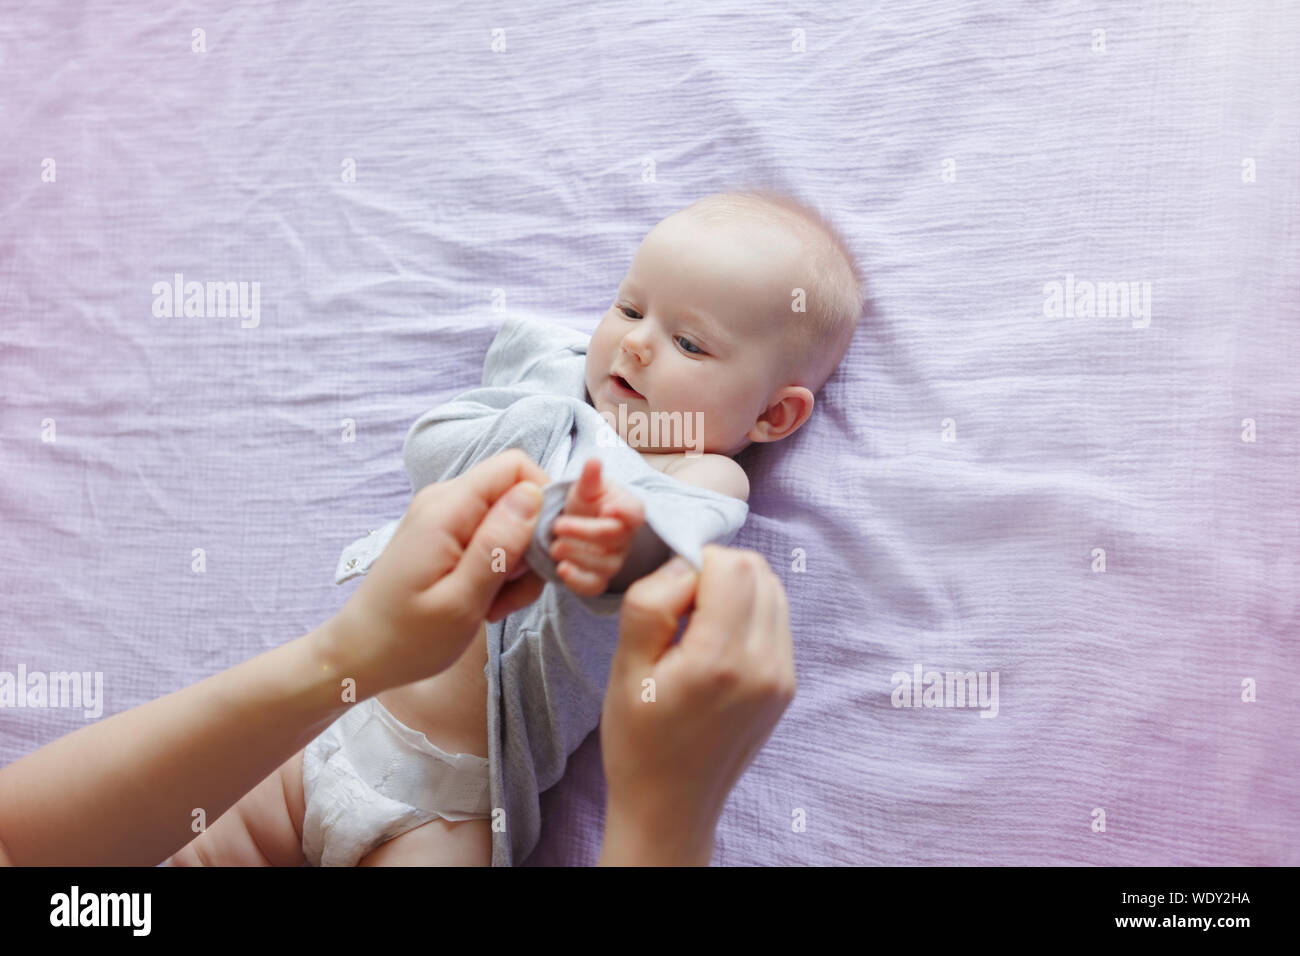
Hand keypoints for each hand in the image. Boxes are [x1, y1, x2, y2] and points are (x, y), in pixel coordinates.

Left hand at [328, 449, 548, 694]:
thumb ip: (498, 545)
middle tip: (512, 594)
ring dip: (516, 565)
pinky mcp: (447, 534)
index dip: (543, 501)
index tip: (543, 552)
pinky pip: (492, 537)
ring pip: (510, 521)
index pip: (516, 467)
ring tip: (494, 604)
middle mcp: (446, 501)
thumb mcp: (461, 600)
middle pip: (517, 496)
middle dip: (530, 544)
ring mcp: (445, 517)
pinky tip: (484, 602)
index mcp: (447, 509)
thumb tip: (533, 495)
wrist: (361, 653)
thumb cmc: (407, 638)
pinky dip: (500, 570)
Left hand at [550, 458, 644, 595]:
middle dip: (585, 532)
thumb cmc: (583, 503)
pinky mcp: (598, 579)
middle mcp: (625, 538)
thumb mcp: (584, 488)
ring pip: (604, 564)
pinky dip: (578, 580)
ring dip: (578, 555)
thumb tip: (593, 460)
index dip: (623, 512)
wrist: (572, 526)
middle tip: (557, 526)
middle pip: (614, 538)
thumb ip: (589, 478)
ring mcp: (613, 561)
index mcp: (626, 510)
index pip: (634, 513)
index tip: (606, 508)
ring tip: (554, 547)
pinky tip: (561, 570)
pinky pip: (594, 585)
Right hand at [598, 546, 796, 865]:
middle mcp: (764, 665)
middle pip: (758, 571)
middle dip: (717, 570)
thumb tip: (683, 562)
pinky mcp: (786, 685)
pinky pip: (776, 620)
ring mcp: (782, 676)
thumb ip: (652, 604)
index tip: (668, 591)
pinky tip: (714, 642)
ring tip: (697, 624)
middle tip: (680, 605)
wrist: (670, 808)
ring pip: (773, 590)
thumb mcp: (626, 668)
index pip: (732, 566)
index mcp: (721, 661)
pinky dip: (748, 612)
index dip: (695, 561)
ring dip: (735, 589)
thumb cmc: (638, 742)